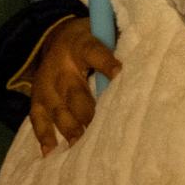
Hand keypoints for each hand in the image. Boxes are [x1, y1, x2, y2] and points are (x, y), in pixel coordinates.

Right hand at [29, 17, 120, 155]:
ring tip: (80, 145)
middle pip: (75, 92)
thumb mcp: (105, 33)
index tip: (120, 74)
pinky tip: (51, 152)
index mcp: (81, 45)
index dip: (107, 63)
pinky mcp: (37, 98)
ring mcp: (45, 84)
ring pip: (58, 109)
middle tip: (103, 128)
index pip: (94, 53)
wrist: (57, 36)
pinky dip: (44, 135)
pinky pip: (38, 118)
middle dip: (88, 112)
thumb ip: (120, 45)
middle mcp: (61, 66)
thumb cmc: (92, 38)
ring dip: (69, 128)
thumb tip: (147, 59)